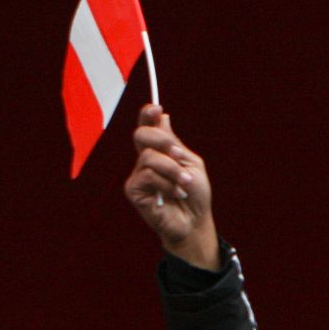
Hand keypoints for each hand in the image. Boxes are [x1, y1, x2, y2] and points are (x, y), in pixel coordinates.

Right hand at [124, 105, 219, 270]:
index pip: (147, 127)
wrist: (195, 222)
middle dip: (162, 141)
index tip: (156, 108)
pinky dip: (166, 183)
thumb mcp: (191, 164)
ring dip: (172, 169)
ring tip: (185, 184)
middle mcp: (145, 161)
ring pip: (149, 157)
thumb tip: (162, 117)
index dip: (147, 115)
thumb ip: (174, 143)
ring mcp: (137, 175)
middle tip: (178, 154)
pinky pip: (147, 175)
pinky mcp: (133, 190)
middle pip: (141, 135)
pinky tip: (175, 193)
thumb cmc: (194, 195)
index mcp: (159, 151)